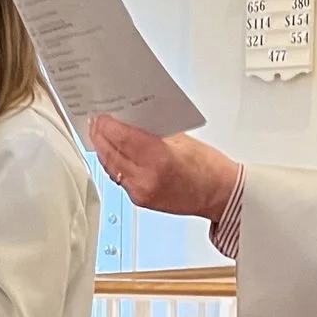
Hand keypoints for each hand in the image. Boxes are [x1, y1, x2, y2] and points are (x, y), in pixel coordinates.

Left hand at [91, 116, 241, 219]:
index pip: (123, 138)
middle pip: (112, 153)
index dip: (107, 125)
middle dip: (101, 136)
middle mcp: (147, 178)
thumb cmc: (209, 168)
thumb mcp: (181, 139)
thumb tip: (130, 120)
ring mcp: (141, 192)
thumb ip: (153, 130)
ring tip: (100, 135)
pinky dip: (112, 164)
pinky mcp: (140, 200)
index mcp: (159, 159)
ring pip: (111, 168)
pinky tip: (112, 154)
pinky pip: (118, 179)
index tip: (102, 115)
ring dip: (103, 150)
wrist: (219, 195)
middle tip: (97, 122)